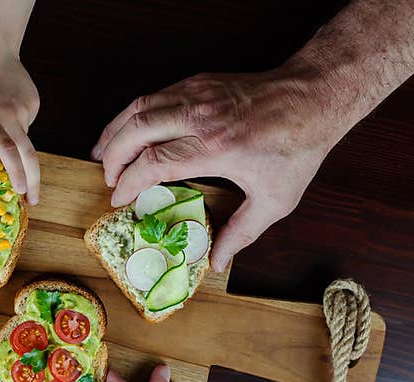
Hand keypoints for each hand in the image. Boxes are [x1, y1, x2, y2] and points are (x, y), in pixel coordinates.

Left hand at [0, 47, 40, 202]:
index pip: (6, 150)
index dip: (15, 172)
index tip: (20, 192)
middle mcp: (9, 115)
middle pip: (28, 154)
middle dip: (33, 181)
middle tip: (33, 201)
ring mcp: (24, 109)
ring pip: (25, 140)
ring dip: (16, 146)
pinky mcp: (34, 103)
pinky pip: (27, 125)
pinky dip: (18, 128)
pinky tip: (5, 111)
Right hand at [91, 65, 348, 270]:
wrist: (315, 95)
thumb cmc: (297, 148)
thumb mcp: (275, 200)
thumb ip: (241, 233)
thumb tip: (215, 263)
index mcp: (215, 147)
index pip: (153, 162)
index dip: (129, 182)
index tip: (118, 199)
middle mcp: (200, 117)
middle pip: (136, 130)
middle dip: (113, 156)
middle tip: (108, 179)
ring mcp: (197, 95)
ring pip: (138, 107)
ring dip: (114, 131)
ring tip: (102, 153)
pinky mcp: (198, 82)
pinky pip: (154, 96)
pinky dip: (133, 115)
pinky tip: (129, 131)